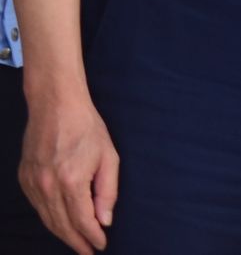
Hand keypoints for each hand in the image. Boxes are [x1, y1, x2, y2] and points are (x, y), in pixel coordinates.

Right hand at [20, 85, 115, 252]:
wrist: (55, 106)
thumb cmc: (87, 128)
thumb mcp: (109, 156)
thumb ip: (107, 191)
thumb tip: (104, 220)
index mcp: (71, 180)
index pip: (81, 220)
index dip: (91, 236)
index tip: (100, 246)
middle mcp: (48, 186)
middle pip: (62, 225)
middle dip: (76, 241)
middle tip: (88, 252)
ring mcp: (32, 183)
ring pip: (47, 219)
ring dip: (62, 234)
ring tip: (76, 243)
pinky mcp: (24, 179)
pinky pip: (37, 207)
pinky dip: (49, 218)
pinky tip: (60, 223)